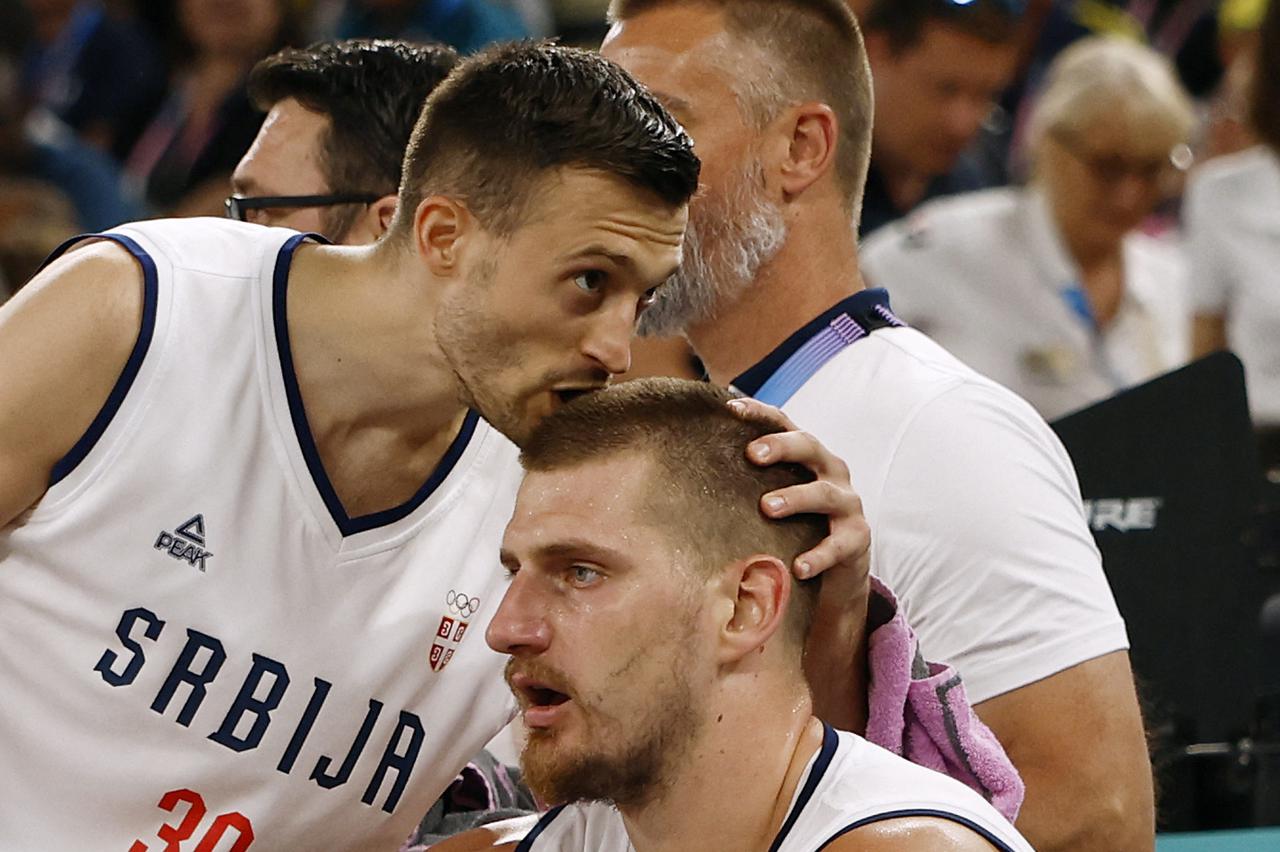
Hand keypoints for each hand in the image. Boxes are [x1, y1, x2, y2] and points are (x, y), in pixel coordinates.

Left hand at [728, 396, 871, 730]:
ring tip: (767, 507)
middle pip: (810, 447)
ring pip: (824, 494)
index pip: (784, 422)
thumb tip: (683, 456)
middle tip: (753, 454)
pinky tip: (798, 566)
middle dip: (781, 446)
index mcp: (807, 455)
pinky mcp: (857, 538)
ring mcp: (847, 503)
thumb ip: (743, 477)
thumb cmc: (795, 523)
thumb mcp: (773, 494)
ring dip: (796, 497)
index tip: (729, 407)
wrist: (838, 569)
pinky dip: (819, 554)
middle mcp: (831, 471)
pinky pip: (840, 544)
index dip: (759, 412)